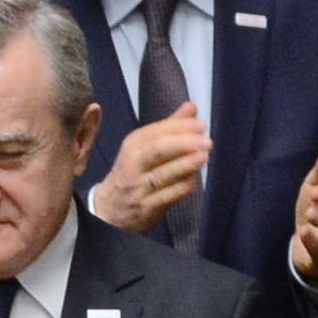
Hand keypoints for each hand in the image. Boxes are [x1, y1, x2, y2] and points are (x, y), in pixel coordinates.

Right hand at [90, 103, 209, 232]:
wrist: (110, 210)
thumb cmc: (133, 172)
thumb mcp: (143, 147)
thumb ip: (169, 128)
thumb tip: (191, 107)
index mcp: (132, 146)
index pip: (154, 132)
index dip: (178, 127)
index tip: (200, 125)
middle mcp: (132, 164)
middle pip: (156, 151)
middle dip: (182, 144)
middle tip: (207, 141)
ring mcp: (139, 187)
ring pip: (163, 174)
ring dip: (185, 165)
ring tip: (204, 156)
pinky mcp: (147, 207)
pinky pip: (168, 196)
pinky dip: (183, 186)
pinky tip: (195, 179)